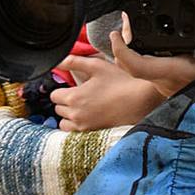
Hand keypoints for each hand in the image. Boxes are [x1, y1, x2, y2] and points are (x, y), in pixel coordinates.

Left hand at [50, 55, 165, 130]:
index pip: (54, 96)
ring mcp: (84, 126)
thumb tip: (58, 61)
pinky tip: (90, 117)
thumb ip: (74, 62)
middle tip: (83, 95)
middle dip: (67, 102)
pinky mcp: (93, 133)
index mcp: (74, 97)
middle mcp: (76, 114)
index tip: (75, 87)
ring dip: (70, 115)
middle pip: (59, 109)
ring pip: (65, 123)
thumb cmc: (120, 81)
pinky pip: (75, 133)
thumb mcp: (96, 66)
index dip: (63, 90)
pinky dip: (78, 126)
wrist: (140, 100)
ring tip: (85, 107)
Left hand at [110, 6, 194, 98]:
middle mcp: (161, 78)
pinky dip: (139, 55)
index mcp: (170, 70)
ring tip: (130, 30)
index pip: (136, 64)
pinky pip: (142, 69)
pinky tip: (146, 43)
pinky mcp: (163, 83)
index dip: (121, 50)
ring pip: (133, 68)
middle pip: (127, 64)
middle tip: (123, 25)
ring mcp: (160, 82)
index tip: (116, 34)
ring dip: (129, 50)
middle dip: (121, 44)